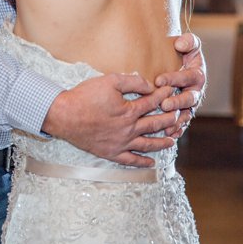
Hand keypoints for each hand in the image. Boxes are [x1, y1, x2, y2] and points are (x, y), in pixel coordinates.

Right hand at [42, 73, 177, 166]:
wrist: (64, 115)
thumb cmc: (85, 96)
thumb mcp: (109, 81)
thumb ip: (132, 81)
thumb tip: (149, 86)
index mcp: (129, 111)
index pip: (153, 102)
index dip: (164, 96)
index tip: (171, 91)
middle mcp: (129, 129)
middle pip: (155, 124)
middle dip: (169, 118)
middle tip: (178, 115)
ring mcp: (121, 143)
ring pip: (148, 144)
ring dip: (163, 142)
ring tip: (173, 140)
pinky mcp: (111, 153)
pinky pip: (131, 160)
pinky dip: (143, 162)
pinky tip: (151, 163)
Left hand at [154, 32, 206, 136]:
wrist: (180, 62)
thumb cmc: (183, 52)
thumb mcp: (189, 44)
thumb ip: (189, 41)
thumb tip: (180, 44)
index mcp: (197, 74)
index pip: (187, 77)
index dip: (173, 79)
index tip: (158, 80)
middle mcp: (196, 91)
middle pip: (189, 99)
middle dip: (176, 102)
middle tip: (163, 104)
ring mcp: (190, 104)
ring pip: (186, 114)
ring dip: (176, 120)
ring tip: (165, 125)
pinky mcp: (184, 113)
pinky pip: (182, 124)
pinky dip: (177, 130)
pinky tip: (168, 134)